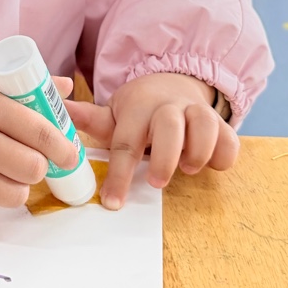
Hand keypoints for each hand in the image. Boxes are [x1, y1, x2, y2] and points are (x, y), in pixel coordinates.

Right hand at [0, 74, 80, 211]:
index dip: (63, 147)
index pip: (39, 133)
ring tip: (10, 170)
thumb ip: (25, 91)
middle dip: (41, 166)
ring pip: (15, 195)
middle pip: (32, 168)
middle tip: (35, 159)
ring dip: (19, 184)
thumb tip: (68, 90)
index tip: (70, 153)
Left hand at [65, 73, 237, 210]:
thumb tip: (58, 112)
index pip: (125, 141)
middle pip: (169, 126)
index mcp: (138, 108)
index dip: (119, 174)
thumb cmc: (140, 110)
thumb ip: (89, 118)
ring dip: (199, 150)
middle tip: (156, 183)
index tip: (112, 203)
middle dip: (164, 156)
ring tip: (188, 170)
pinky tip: (212, 165)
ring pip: (205, 124)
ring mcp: (197, 113)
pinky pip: (229, 137)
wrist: (174, 84)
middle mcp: (169, 107)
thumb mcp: (115, 113)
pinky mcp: (221, 124)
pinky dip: (224, 154)